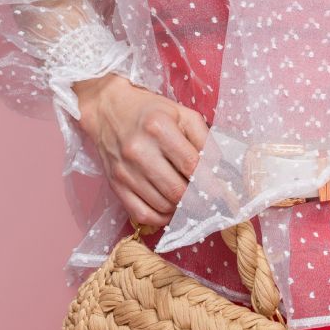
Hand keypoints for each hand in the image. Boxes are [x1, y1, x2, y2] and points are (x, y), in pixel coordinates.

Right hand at [73, 75, 208, 229]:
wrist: (108, 110)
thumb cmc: (150, 112)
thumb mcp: (182, 114)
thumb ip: (205, 139)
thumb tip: (219, 170)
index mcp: (158, 127)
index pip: (192, 165)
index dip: (210, 182)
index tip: (221, 191)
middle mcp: (139, 150)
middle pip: (177, 190)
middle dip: (198, 199)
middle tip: (207, 199)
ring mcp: (125, 171)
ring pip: (162, 205)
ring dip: (181, 208)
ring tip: (189, 199)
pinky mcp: (116, 185)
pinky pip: (142, 214)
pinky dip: (161, 218)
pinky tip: (170, 208)